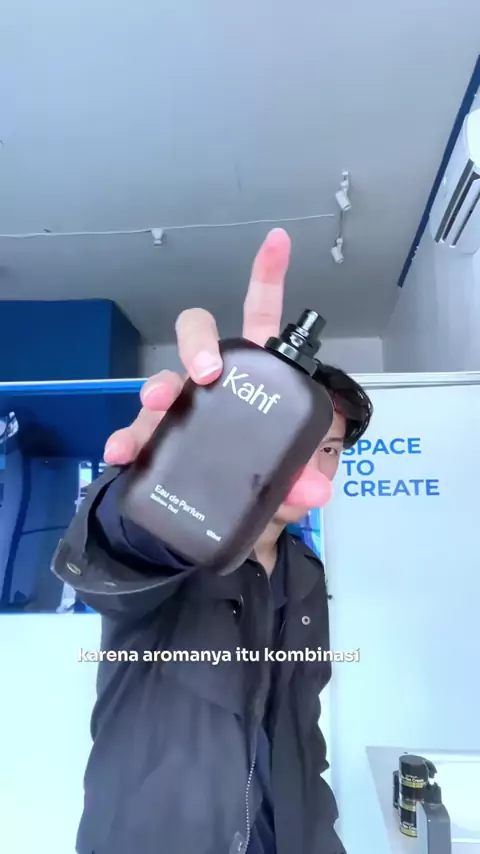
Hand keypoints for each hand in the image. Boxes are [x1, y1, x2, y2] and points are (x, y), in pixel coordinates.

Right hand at [104, 228, 330, 507]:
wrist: (206, 518)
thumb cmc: (251, 483)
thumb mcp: (283, 485)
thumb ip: (298, 483)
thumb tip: (314, 494)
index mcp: (253, 376)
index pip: (261, 316)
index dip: (267, 276)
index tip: (277, 241)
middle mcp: (213, 381)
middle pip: (198, 335)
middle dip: (197, 344)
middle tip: (205, 373)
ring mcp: (180, 407)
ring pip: (162, 380)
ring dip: (158, 390)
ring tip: (160, 409)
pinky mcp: (153, 437)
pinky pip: (135, 431)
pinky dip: (127, 439)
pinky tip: (121, 453)